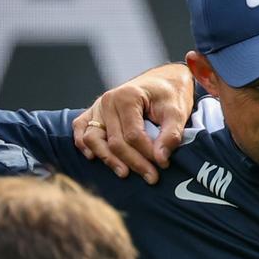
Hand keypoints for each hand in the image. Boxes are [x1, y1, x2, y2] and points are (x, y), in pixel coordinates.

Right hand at [72, 63, 194, 182]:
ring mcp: (97, 107)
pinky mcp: (93, 113)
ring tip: (125, 173)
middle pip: (114, 141)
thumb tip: (160, 159)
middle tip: (151, 178)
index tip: (163, 166)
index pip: (133, 135)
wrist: (162, 81)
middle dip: (133, 162)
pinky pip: (81, 130)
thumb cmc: (170, 95)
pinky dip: (84, 145)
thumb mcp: (177, 112)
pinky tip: (95, 158)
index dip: (147, 154)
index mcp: (127, 97)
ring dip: (108, 159)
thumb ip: (170, 135)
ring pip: (93, 139)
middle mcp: (107, 101)